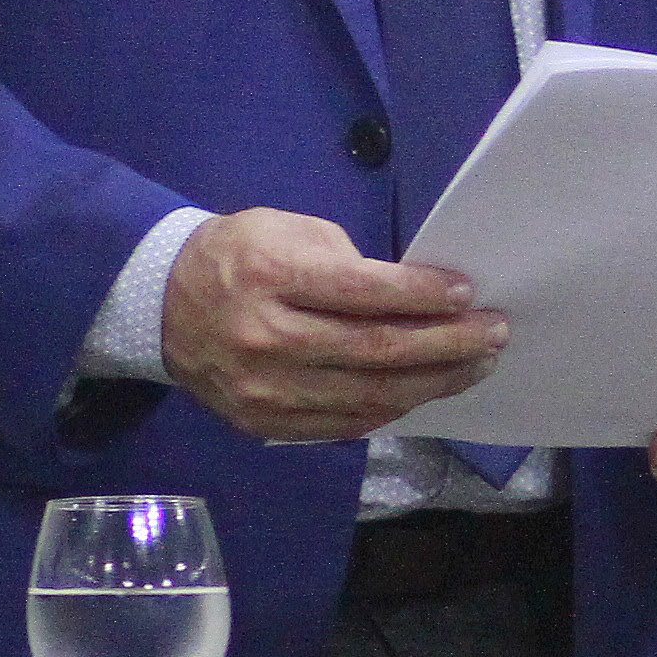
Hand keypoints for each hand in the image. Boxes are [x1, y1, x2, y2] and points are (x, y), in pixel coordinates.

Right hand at [160, 207, 506, 444]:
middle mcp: (266, 337)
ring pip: (367, 396)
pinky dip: (391, 409)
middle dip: (447, 345)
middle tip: (495, 335)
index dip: (424, 295)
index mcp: (273, 276)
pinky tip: (424, 391)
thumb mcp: (291, 231)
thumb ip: (350, 264)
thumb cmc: (241, 254)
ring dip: (432, 383)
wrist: (161, 304)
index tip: (470, 293)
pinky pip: (342, 424)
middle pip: (376, 351)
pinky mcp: (261, 423)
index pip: (365, 292)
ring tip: (476, 366)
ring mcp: (262, 389)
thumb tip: (419, 297)